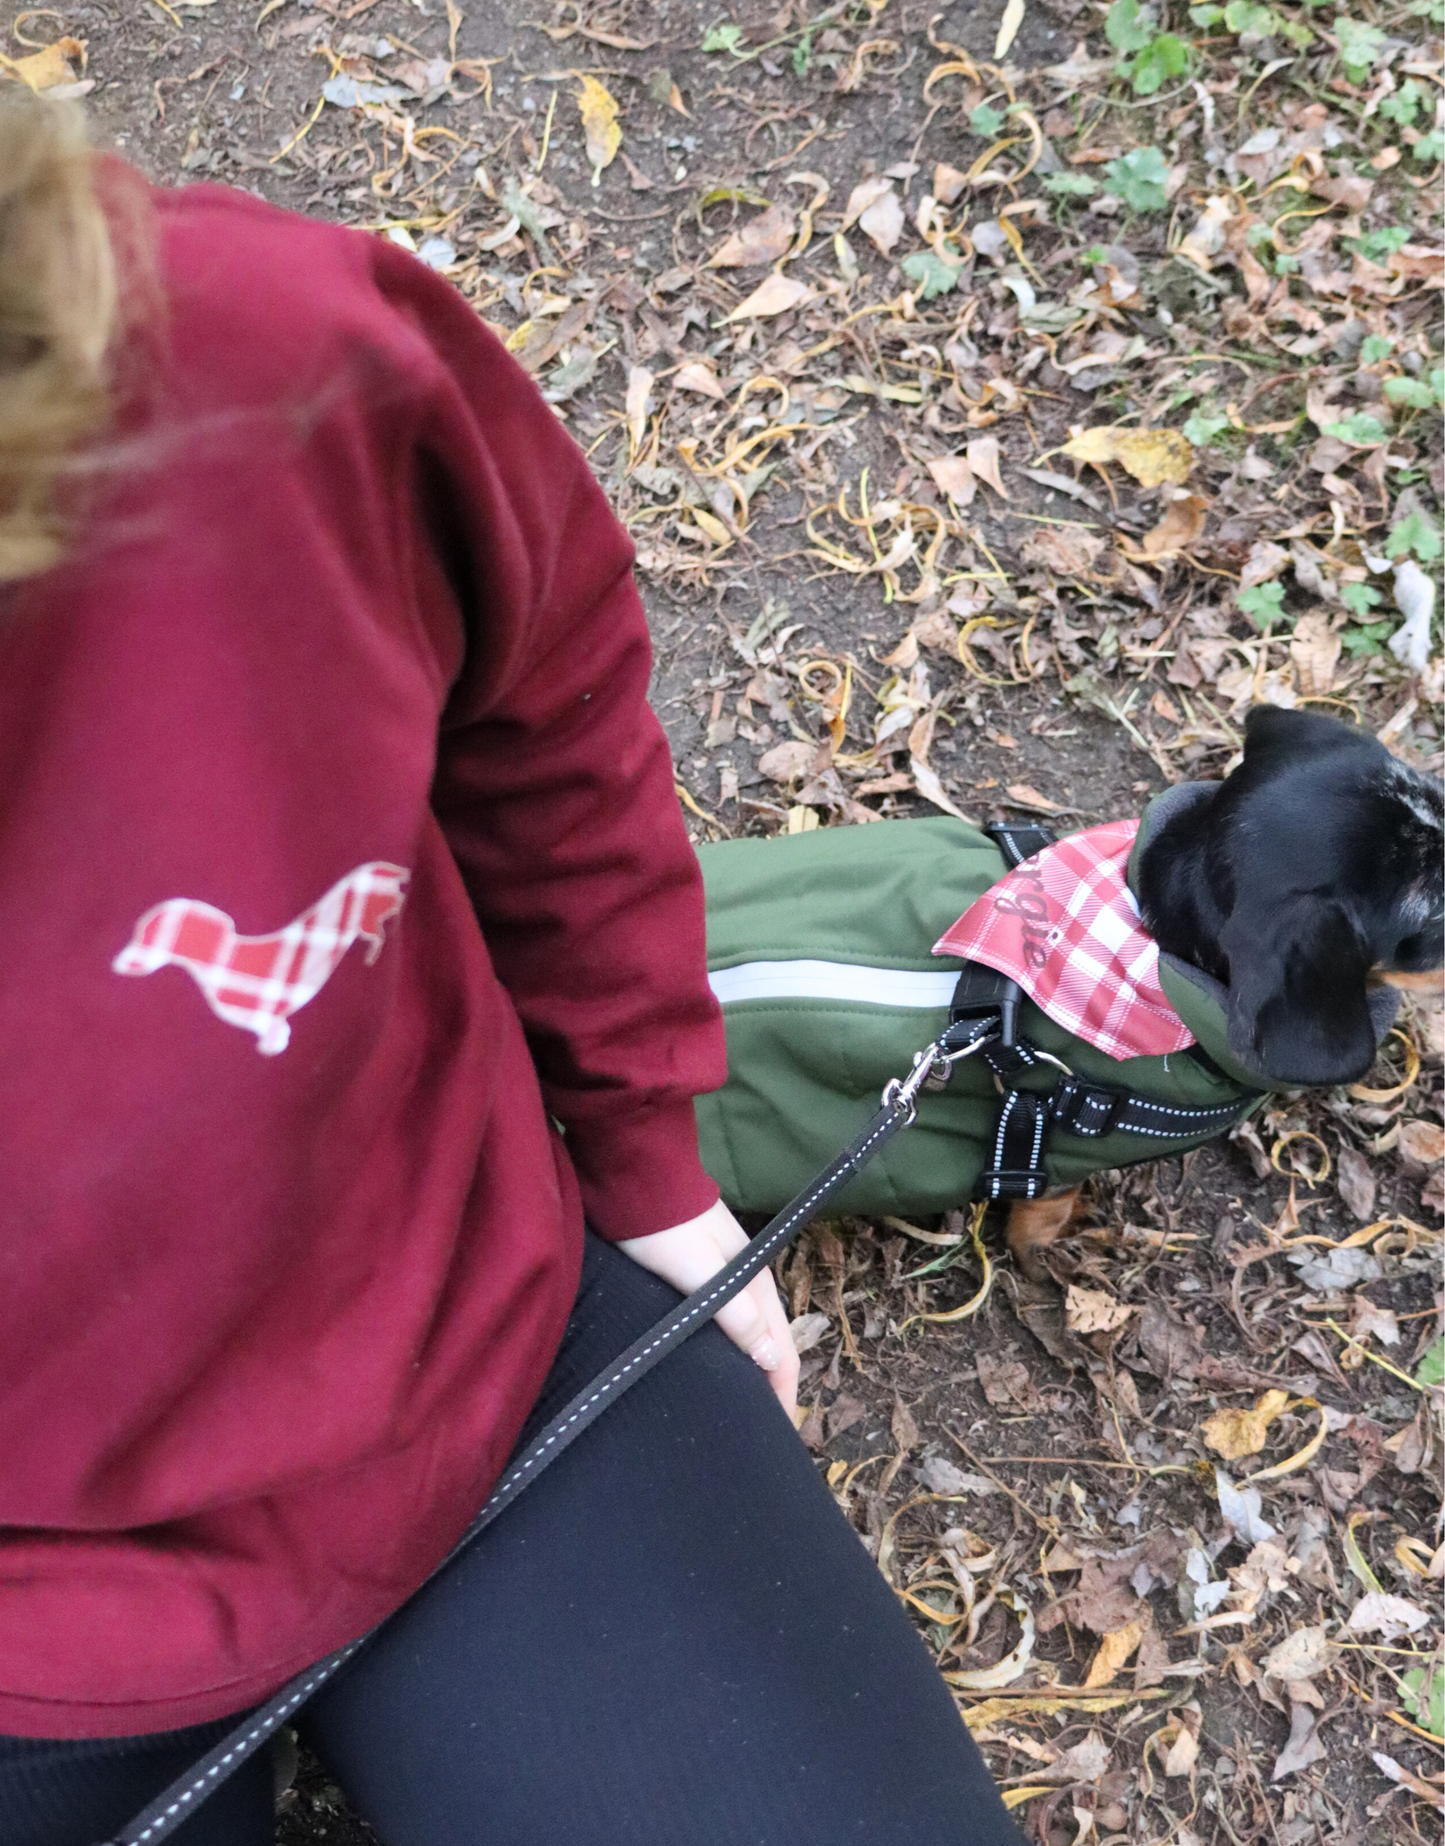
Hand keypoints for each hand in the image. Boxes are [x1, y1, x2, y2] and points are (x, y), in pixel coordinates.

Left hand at [618, 1198, 798, 1417]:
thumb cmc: (662, 1228)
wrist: (636, 1179)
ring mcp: (730, 1277)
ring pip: (752, 1335)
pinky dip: (734, 1350)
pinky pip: (732, 1323)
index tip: (776, 1434)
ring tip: (741, 1408)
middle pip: (771, 1346)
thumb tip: (770, 1360)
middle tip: (758, 1432)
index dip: (782, 1394)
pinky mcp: (707, 1274)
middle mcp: (751, 1282)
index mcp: (756, 1284)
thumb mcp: (697, 1272)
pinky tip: (720, 1366)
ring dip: (752, 1371)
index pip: (782, 1350)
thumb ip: (733, 1313)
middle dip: (771, 1388)